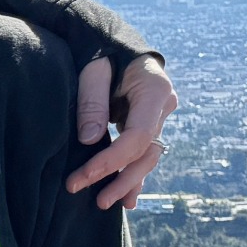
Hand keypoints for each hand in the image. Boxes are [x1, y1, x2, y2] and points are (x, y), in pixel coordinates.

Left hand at [67, 55, 177, 209]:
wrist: (113, 43)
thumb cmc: (99, 53)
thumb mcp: (91, 71)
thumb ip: (91, 103)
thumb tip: (89, 141)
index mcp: (154, 91)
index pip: (138, 137)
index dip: (112, 161)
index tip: (83, 177)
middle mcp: (162, 106)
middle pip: (146, 152)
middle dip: (121, 179)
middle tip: (95, 201)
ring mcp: (157, 116)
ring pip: (147, 157)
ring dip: (128, 182)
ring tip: (107, 203)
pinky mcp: (146, 123)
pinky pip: (142, 153)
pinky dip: (133, 173)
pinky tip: (126, 197)